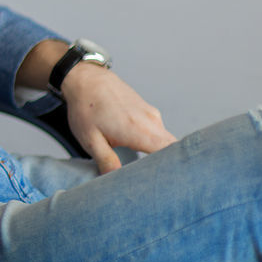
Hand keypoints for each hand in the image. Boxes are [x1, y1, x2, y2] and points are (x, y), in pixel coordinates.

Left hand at [61, 64, 177, 173]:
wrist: (85, 78)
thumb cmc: (86, 107)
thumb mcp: (90, 139)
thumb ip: (106, 161)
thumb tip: (116, 180)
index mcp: (139, 130)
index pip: (171, 153)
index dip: (176, 170)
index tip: (173, 183)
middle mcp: (151, 121)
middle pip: (175, 149)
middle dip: (172, 166)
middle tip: (162, 183)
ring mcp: (152, 115)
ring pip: (167, 140)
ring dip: (162, 155)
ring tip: (149, 170)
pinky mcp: (149, 111)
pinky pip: (160, 131)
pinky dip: (155, 143)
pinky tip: (141, 151)